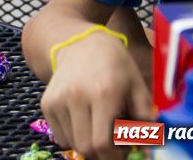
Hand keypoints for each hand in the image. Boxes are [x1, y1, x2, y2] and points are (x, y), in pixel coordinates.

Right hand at [40, 30, 151, 159]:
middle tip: (114, 149)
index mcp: (103, 93)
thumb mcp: (137, 86)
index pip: (103, 143)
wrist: (80, 44)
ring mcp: (57, 100)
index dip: (115, 157)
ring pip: (72, 144)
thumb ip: (144, 119)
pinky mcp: (46, 103)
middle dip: (102, 156)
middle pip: (86, 147)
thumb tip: (146, 148)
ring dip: (88, 147)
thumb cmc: (115, 66)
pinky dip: (74, 139)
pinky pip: (60, 136)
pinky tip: (85, 125)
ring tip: (100, 133)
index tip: (124, 154)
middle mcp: (76, 97)